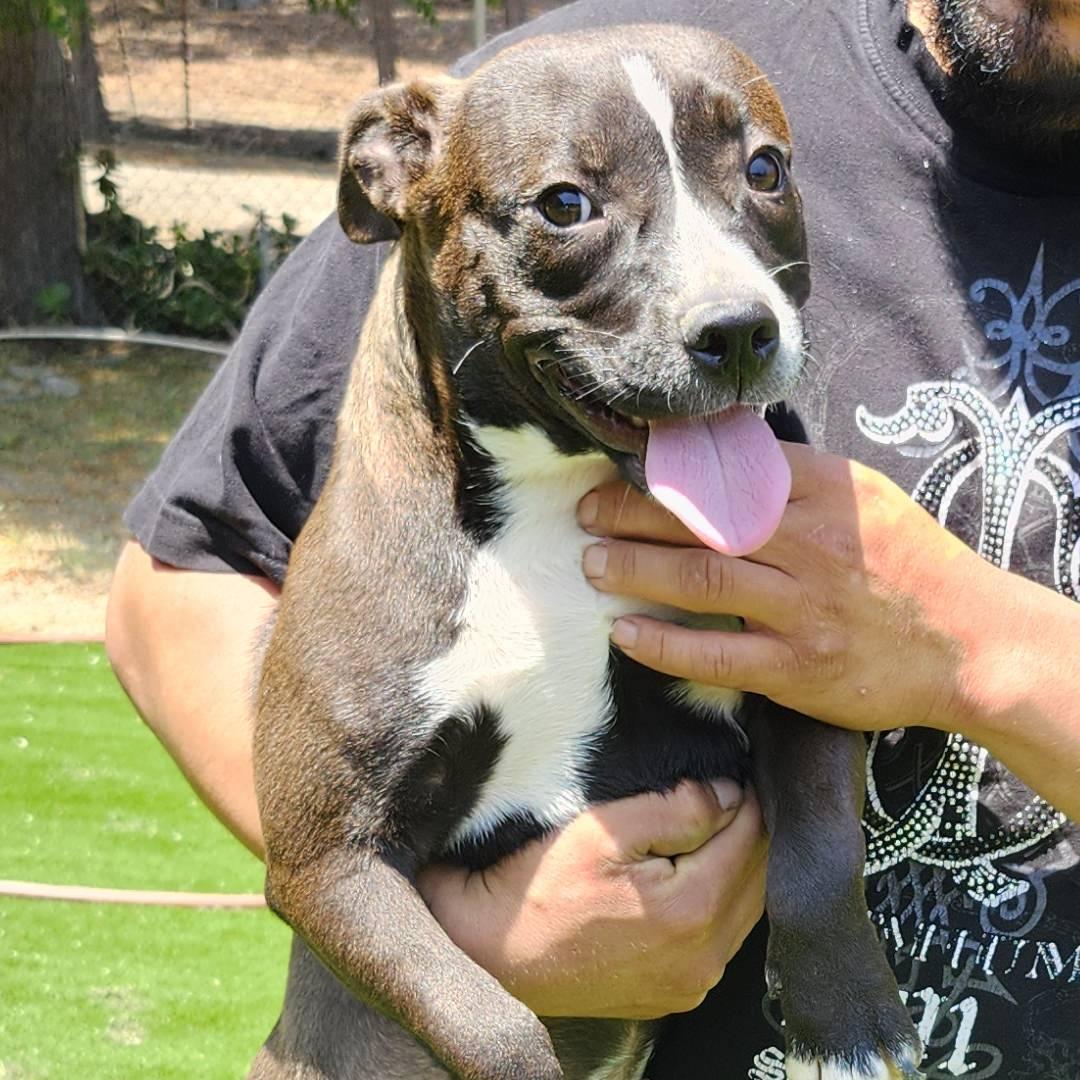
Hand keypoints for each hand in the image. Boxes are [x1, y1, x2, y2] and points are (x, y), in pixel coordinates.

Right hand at [417, 779, 765, 1018]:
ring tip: (710, 827)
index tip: (735, 765)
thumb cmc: (536, 883)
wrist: (490, 952)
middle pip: (756, 877)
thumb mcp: (603, 828)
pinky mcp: (672, 995)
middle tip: (726, 789)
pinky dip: (719, 903)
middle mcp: (703, 958)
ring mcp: (689, 984)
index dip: (746, 795)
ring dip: (736, 866)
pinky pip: (720, 941)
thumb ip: (678, 807)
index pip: (750, 837)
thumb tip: (730, 792)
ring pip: (743, 910)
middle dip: (746, 829)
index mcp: (692, 911)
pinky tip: (692, 875)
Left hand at [578, 443, 996, 734]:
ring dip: (634, 569)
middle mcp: (810, 545)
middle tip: (586, 513)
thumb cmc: (911, 564)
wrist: (969, 644)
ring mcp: (803, 609)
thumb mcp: (866, 498)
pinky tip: (624, 631)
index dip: (668, 469)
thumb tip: (723, 456)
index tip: (623, 465)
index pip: (730, 469)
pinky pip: (716, 655)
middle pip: (701, 521)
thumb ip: (797, 477)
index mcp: (826, 494)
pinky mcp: (797, 667)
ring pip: (700, 580)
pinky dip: (663, 644)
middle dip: (632, 514)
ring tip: (591, 563)